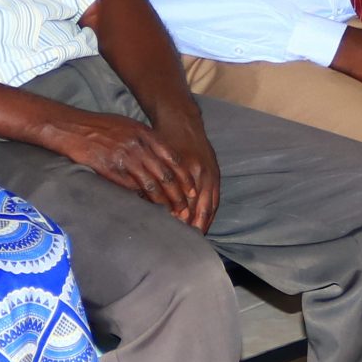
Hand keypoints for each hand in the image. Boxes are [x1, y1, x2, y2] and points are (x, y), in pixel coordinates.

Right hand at [50, 108, 194, 216]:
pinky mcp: (112, 171)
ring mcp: (125, 159)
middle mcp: (138, 147)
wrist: (74, 129)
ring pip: (152, 185)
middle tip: (186, 209)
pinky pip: (132, 190)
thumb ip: (146, 140)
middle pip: (166, 175)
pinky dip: (143, 202)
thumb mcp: (129, 126)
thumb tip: (162, 157)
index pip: (173, 158)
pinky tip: (149, 210)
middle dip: (179, 194)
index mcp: (145, 134)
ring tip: (172, 214)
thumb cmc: (101, 127)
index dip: (184, 177)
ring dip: (164, 202)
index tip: (192, 190)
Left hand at [149, 105, 221, 232]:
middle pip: (199, 208)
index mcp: (186, 170)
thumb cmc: (162, 138)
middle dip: (193, 226)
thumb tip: (146, 205)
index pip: (184, 203)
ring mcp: (211, 174)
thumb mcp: (155, 158)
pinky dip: (210, 213)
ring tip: (195, 238)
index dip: (179, 220)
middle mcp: (201, 174)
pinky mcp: (215, 173)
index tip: (172, 234)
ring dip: (203, 222)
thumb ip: (152, 180)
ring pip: (209, 205)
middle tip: (184, 242)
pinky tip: (203, 225)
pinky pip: (215, 199)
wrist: (181, 119)